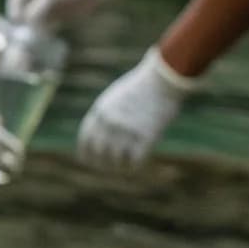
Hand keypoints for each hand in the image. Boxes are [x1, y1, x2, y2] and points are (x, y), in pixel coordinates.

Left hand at [76, 47, 202, 168]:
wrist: (163, 79)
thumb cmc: (140, 87)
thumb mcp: (115, 98)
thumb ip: (106, 116)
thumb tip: (99, 138)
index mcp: (100, 111)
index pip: (85, 140)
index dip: (87, 154)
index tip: (91, 162)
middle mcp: (110, 122)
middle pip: (99, 153)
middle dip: (103, 164)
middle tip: (111, 168)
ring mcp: (127, 130)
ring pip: (116, 160)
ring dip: (120, 166)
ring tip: (125, 165)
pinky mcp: (146, 136)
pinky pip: (134, 161)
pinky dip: (134, 165)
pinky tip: (138, 163)